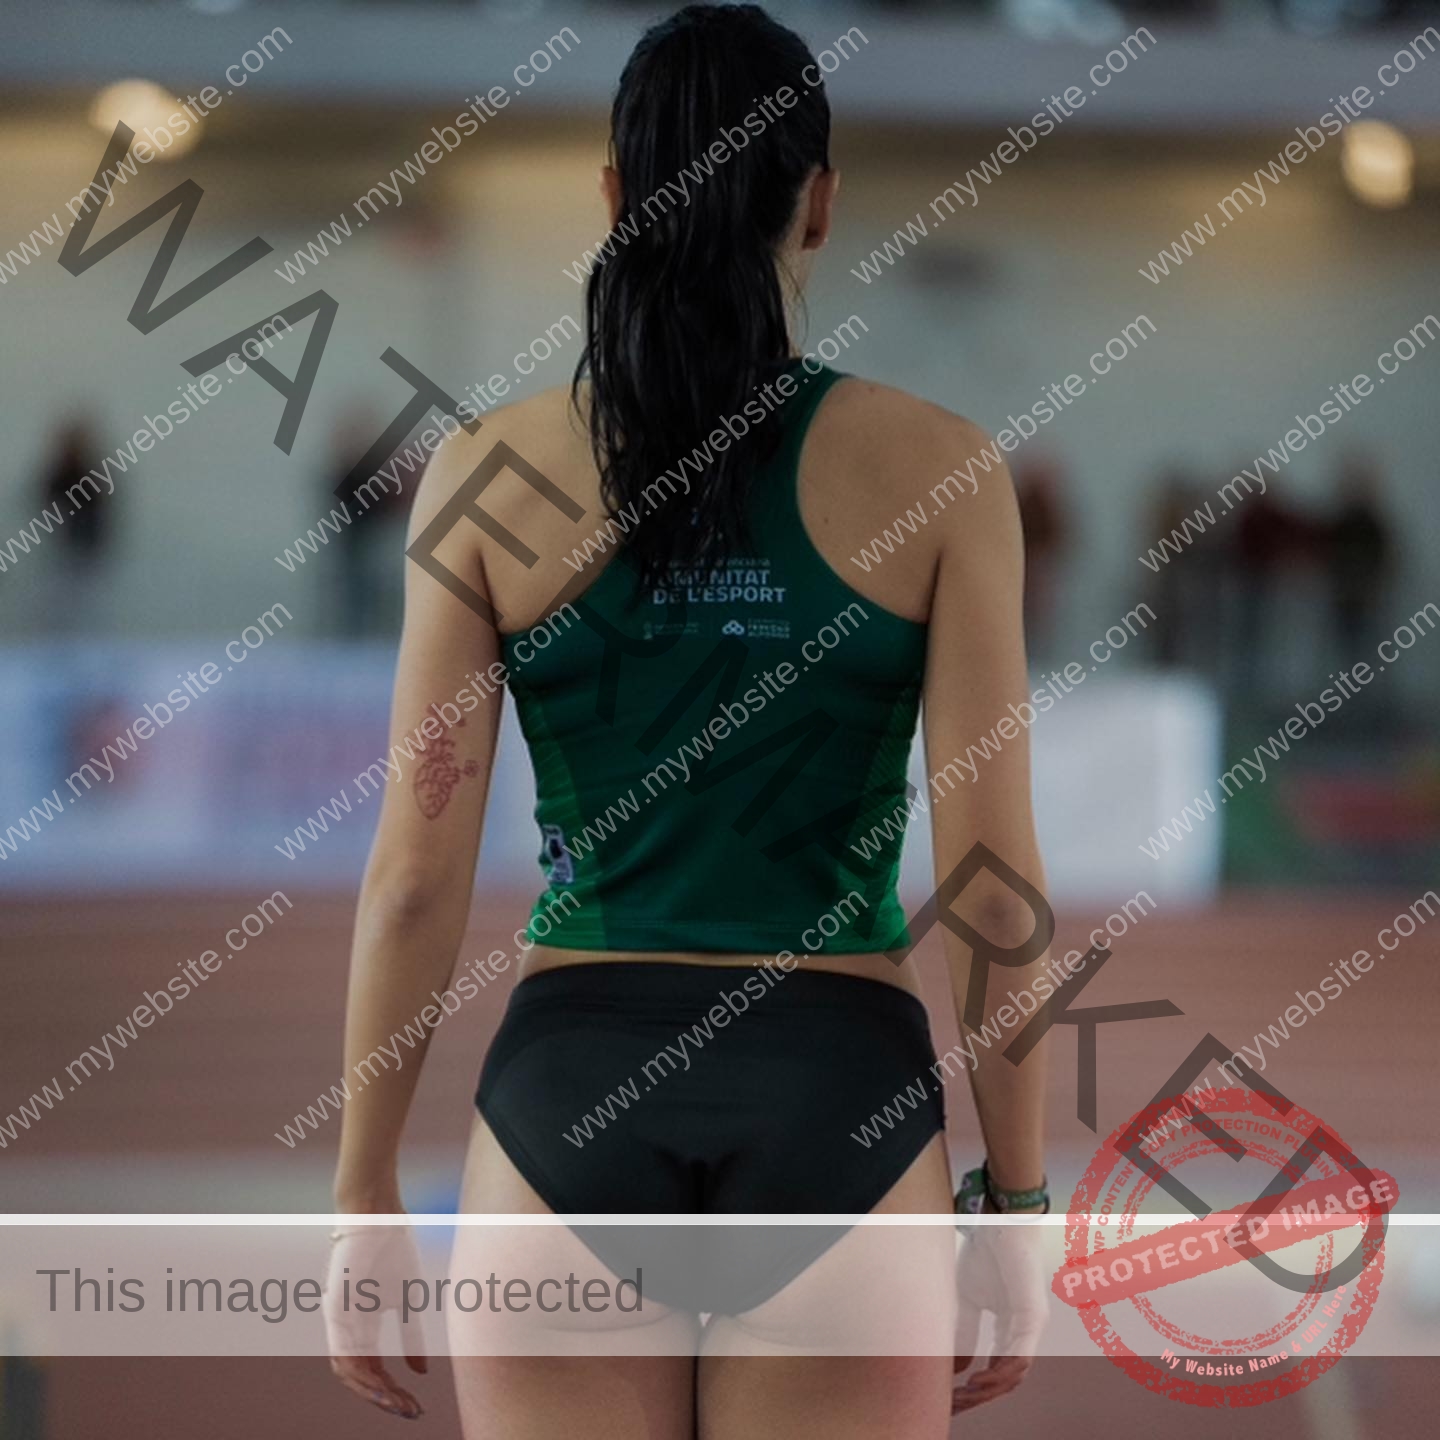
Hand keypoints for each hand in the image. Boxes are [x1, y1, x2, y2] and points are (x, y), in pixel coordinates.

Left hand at [323, 1220, 428, 1419]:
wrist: (378, 1212)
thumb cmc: (393, 1248)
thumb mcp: (409, 1297)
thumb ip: (412, 1335)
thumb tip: (421, 1373)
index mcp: (365, 1325)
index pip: (375, 1369)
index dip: (394, 1391)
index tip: (417, 1406)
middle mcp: (348, 1328)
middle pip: (362, 1376)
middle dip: (386, 1399)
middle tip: (410, 1412)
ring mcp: (339, 1319)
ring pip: (347, 1370)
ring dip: (371, 1392)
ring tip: (396, 1404)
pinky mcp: (334, 1307)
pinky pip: (340, 1349)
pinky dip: (358, 1371)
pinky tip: (378, 1382)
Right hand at [951, 1220, 1049, 1413]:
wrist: (998, 1222)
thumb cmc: (985, 1255)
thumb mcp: (966, 1300)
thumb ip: (965, 1332)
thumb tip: (954, 1368)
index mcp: (1009, 1330)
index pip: (996, 1370)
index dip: (975, 1389)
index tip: (951, 1399)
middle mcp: (1023, 1334)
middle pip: (1006, 1379)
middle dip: (979, 1396)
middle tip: (954, 1406)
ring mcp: (1031, 1327)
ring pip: (1014, 1374)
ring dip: (989, 1390)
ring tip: (964, 1396)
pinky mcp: (1033, 1318)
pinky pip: (1020, 1356)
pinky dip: (1000, 1373)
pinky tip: (979, 1380)